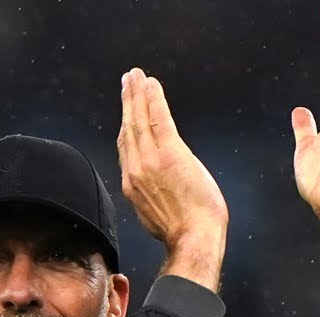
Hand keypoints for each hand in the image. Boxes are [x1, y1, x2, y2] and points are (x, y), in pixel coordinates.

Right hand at [117, 67, 227, 290]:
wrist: (193, 238)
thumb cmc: (184, 231)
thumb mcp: (157, 215)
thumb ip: (151, 196)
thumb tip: (156, 193)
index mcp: (131, 186)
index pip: (126, 148)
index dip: (125, 125)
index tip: (126, 111)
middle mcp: (135, 170)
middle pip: (128, 128)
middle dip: (127, 102)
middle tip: (128, 80)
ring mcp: (149, 161)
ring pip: (139, 119)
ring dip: (137, 94)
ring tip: (136, 76)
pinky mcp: (169, 153)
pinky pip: (158, 119)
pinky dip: (153, 99)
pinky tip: (152, 84)